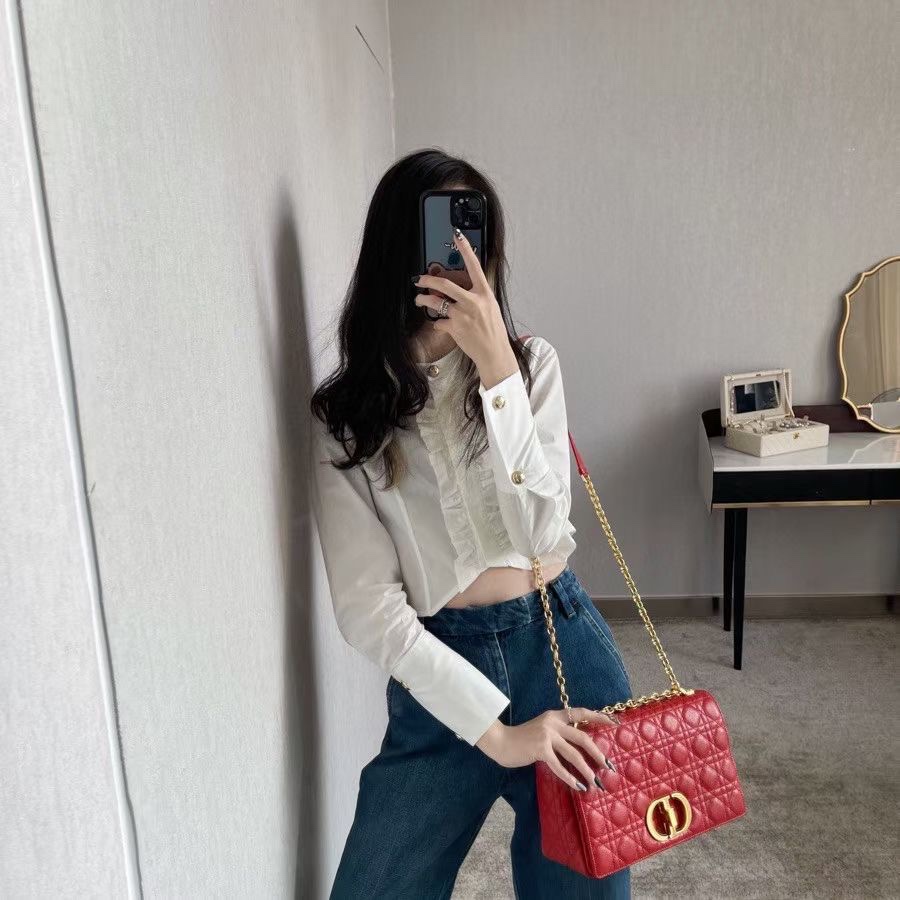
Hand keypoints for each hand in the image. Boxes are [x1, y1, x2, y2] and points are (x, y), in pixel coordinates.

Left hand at [412, 230, 516, 384]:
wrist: (494, 352)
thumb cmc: (494, 332)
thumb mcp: (491, 308)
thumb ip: (477, 297)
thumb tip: (462, 290)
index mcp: (484, 293)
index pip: (474, 266)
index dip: (465, 250)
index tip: (458, 237)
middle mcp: (473, 301)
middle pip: (444, 284)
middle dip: (427, 280)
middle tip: (419, 279)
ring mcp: (462, 314)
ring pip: (435, 302)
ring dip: (423, 300)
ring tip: (419, 300)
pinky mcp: (454, 327)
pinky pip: (438, 322)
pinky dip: (438, 324)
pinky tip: (442, 326)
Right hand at [475, 708, 621, 791]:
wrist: (500, 741)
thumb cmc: (521, 739)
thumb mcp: (542, 730)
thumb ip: (557, 733)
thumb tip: (578, 747)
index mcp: (555, 716)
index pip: (581, 713)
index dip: (599, 717)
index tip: (616, 723)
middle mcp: (553, 722)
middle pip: (582, 738)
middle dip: (598, 754)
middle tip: (609, 767)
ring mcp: (546, 735)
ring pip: (574, 754)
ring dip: (587, 770)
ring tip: (596, 783)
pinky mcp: (540, 749)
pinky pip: (559, 766)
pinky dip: (570, 778)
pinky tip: (578, 786)